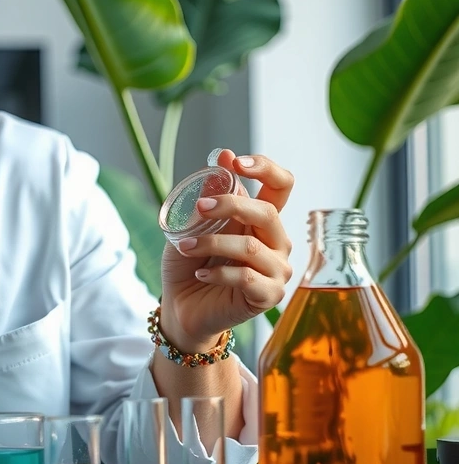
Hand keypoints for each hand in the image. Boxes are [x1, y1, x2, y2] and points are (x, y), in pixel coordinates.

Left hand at [159, 150, 293, 351]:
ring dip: (211, 243)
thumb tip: (222, 156)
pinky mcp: (269, 296)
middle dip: (231, 205)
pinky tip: (200, 274)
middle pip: (267, 212)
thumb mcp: (191, 225)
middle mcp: (276, 241)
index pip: (281, 185)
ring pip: (250, 246)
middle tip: (200, 207)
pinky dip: (217, 273)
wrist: (182, 306)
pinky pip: (245, 277)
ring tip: (184, 248)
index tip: (236, 162)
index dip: (266, 168)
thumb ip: (208, 196)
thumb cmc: (190, 262)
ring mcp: (277, 270)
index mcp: (262, 218)